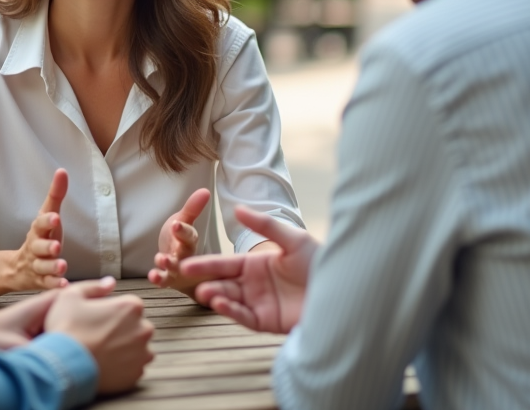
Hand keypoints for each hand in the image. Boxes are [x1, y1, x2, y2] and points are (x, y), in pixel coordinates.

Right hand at [5, 169, 68, 290]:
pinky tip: (64, 285)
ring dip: (52, 267)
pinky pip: (47, 284)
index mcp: (37, 231)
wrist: (17, 269)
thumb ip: (56, 195)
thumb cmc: (40, 237)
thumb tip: (62, 171)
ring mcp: (37, 266)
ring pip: (43, 267)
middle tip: (56, 246)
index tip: (56, 218)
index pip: (40, 224)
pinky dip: (55, 285)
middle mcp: (35, 248)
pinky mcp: (41, 281)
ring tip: (62, 266)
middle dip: (47, 246)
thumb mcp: (47, 216)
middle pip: (39, 247)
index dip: (47, 221)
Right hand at [45, 277, 154, 394]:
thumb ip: (94, 286)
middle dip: (121, 330)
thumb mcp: (71, 295)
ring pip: (136, 347)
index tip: (97, 319)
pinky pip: (133, 367)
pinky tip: (104, 364)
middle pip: (135, 326)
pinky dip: (122, 366)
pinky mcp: (136, 374)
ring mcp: (142, 354)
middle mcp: (143, 329)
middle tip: (97, 335)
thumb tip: (110, 282)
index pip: (127, 306)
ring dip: (123, 348)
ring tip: (100, 351)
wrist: (63, 366)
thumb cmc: (67, 329)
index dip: (110, 312)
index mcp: (131, 307)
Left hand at [148, 188, 209, 294]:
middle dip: (177, 252)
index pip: (189, 236)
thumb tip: (205, 190)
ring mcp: (177, 268)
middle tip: (167, 253)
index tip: (176, 225)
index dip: (183, 231)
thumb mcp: (184, 221)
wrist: (184, 265)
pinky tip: (152, 276)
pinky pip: (164, 279)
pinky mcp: (168, 278)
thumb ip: (192, 208)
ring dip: (167, 265)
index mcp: (190, 240)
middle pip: (183, 254)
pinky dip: (159, 278)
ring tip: (160, 261)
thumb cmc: (181, 240)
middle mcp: (186, 255)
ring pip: (174, 268)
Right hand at [179, 205, 317, 333]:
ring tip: (205, 292)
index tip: (185, 262)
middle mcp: (254, 285)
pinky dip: (231, 311)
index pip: (225, 264)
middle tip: (185, 277)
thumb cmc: (320, 262)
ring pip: (230, 300)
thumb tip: (236, 208)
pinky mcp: (268, 322)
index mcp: (256, 265)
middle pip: (223, 282)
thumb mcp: (293, 239)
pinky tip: (220, 304)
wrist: (343, 290)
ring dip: (215, 296)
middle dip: (204, 280)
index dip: (206, 263)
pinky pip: (244, 317)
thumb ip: (265, 225)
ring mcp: (260, 304)